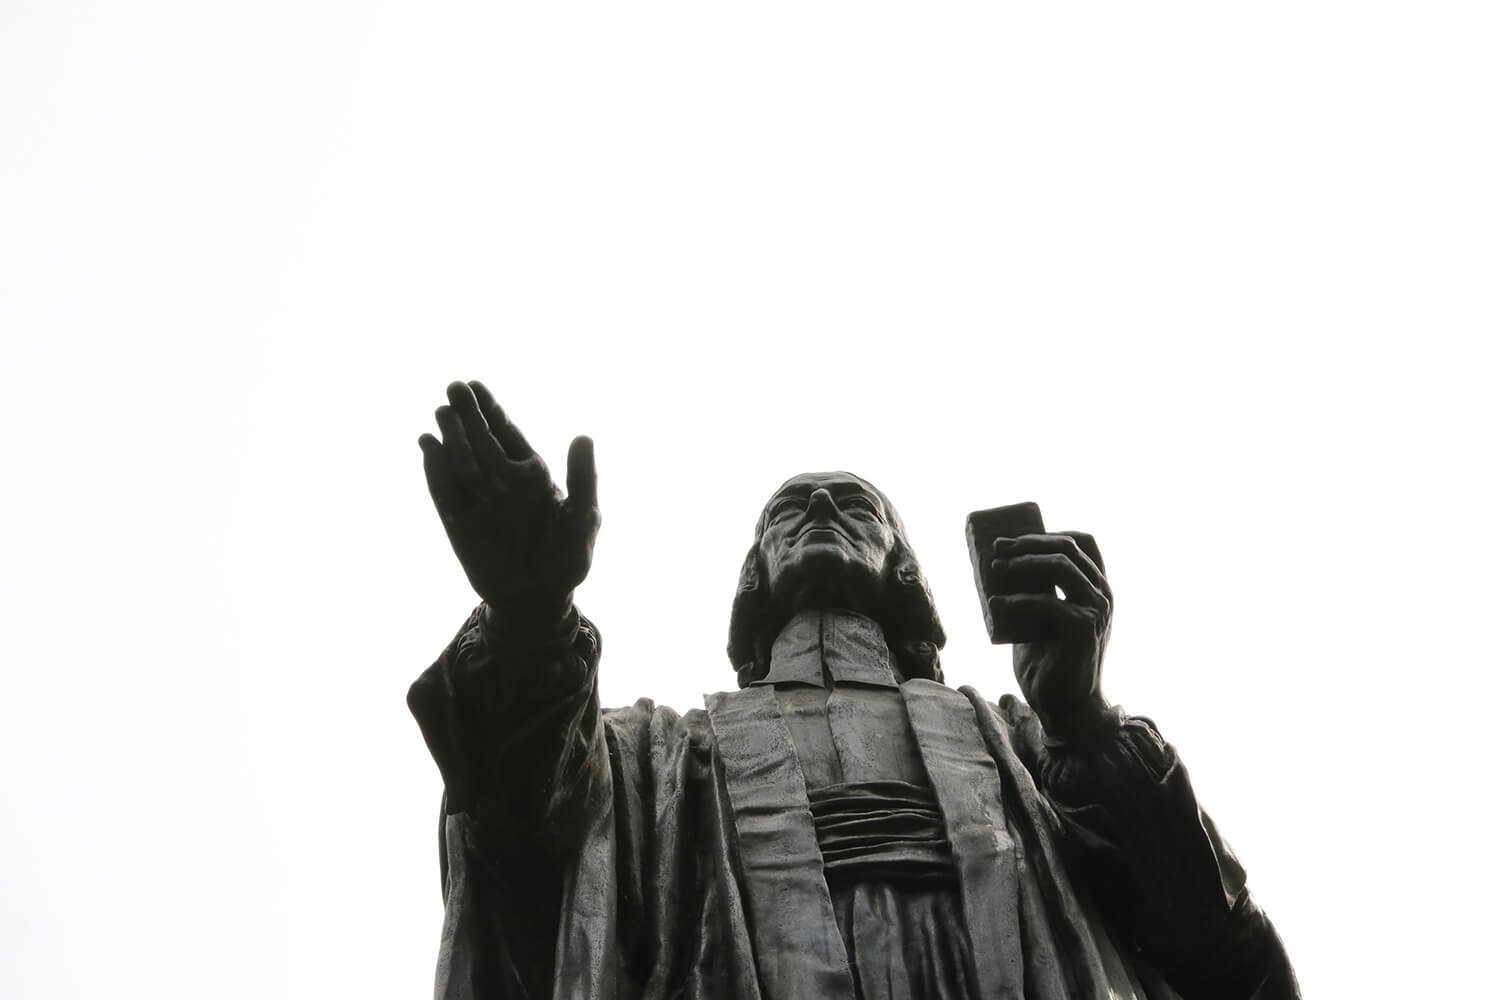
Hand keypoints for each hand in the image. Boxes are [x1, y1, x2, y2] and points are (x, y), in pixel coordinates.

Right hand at [418, 381, 598, 624]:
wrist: (537, 599)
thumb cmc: (567, 558)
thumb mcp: (583, 519)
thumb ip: (582, 479)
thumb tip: (584, 437)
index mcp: (531, 473)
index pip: (506, 432)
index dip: (490, 408)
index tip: (475, 385)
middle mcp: (500, 481)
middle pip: (479, 439)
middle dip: (466, 414)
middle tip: (454, 388)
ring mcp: (477, 500)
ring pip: (459, 460)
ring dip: (450, 436)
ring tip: (442, 413)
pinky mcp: (457, 523)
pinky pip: (443, 491)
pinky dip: (435, 469)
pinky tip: (427, 445)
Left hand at [986, 531, 1114, 740]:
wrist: (1063, 705)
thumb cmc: (1048, 661)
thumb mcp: (1040, 617)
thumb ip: (1034, 589)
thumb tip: (999, 560)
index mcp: (1096, 588)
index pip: (1084, 541)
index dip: (1050, 532)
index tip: (1016, 538)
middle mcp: (1102, 594)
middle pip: (1069, 547)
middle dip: (1029, 541)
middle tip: (998, 547)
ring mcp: (1096, 611)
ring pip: (1061, 566)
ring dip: (1023, 562)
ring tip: (995, 568)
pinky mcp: (1083, 629)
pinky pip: (1046, 601)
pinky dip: (1016, 599)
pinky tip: (995, 603)